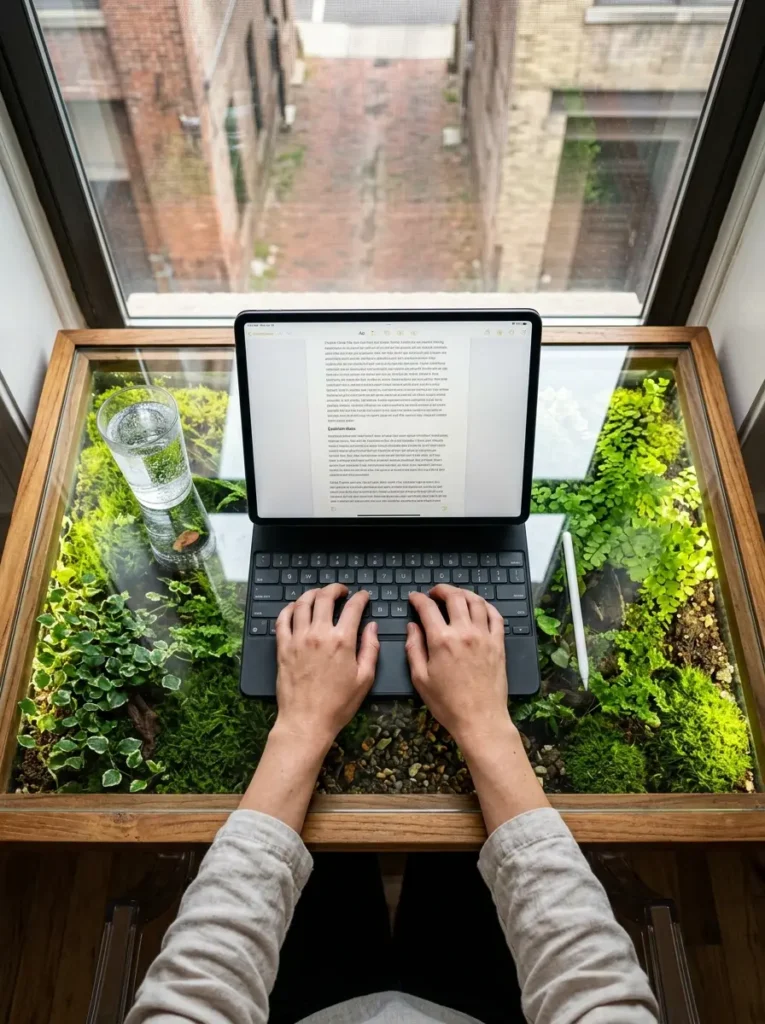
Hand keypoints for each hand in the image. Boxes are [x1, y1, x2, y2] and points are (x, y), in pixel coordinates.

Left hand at [274, 584, 379, 752]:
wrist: (306, 721)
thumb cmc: (338, 704)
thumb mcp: (365, 678)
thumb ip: (371, 648)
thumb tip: (372, 627)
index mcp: (342, 640)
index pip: (353, 607)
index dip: (360, 597)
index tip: (362, 596)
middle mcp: (319, 634)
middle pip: (325, 598)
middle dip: (335, 589)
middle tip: (341, 591)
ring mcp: (297, 639)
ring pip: (302, 603)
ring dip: (312, 594)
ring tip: (319, 595)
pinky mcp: (282, 647)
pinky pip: (282, 619)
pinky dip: (289, 608)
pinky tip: (295, 608)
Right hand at [407, 584, 547, 831]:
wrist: (480, 719)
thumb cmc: (447, 703)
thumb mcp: (420, 679)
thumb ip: (414, 648)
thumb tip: (412, 627)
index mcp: (441, 640)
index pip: (428, 608)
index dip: (418, 599)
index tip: (414, 598)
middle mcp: (464, 632)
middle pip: (454, 597)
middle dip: (441, 590)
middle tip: (434, 592)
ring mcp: (484, 636)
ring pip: (476, 602)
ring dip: (463, 593)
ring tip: (455, 595)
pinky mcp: (498, 644)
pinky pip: (495, 616)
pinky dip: (486, 606)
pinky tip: (479, 606)